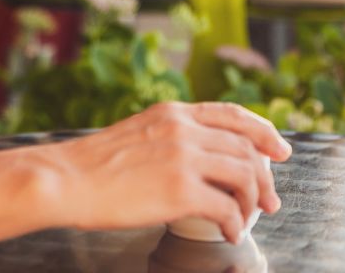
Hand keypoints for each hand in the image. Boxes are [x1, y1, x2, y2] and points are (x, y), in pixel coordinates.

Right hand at [34, 101, 291, 242]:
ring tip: (245, 218)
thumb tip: (197, 158)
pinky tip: (228, 232)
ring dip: (252, 202)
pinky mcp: (181, 190)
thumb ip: (168, 137)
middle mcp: (183, 129)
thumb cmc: (92, 166)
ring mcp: (184, 158)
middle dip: (264, 177)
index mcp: (171, 113)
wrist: (65, 179)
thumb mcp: (137, 134)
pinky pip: (227, 208)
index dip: (264, 132)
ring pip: (244, 176)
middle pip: (246, 148)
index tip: (279, 150)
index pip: (232, 114)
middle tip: (269, 200)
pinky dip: (235, 223)